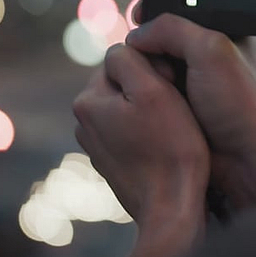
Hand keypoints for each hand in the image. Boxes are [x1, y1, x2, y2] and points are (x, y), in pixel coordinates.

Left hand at [73, 44, 209, 256]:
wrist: (171, 208)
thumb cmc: (169, 147)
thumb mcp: (152, 89)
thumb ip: (129, 58)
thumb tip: (121, 49)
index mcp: (87, 100)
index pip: (121, 57)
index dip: (151, 65)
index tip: (168, 86)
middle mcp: (84, 121)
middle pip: (122, 80)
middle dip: (147, 85)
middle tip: (171, 106)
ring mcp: (95, 143)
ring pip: (127, 104)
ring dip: (147, 107)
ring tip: (168, 126)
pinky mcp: (110, 160)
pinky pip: (129, 128)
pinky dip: (145, 129)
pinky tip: (162, 144)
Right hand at [126, 14, 255, 212]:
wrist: (246, 164)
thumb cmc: (241, 107)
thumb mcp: (210, 52)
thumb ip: (172, 30)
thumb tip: (137, 35)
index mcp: (227, 32)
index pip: (184, 9)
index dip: (160, 9)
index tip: (138, 15)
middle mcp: (211, 55)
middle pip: (166, 36)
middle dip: (151, 44)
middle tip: (148, 56)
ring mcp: (197, 81)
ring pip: (156, 63)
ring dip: (148, 70)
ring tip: (157, 82)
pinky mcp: (183, 105)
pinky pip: (156, 89)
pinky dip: (149, 90)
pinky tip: (151, 96)